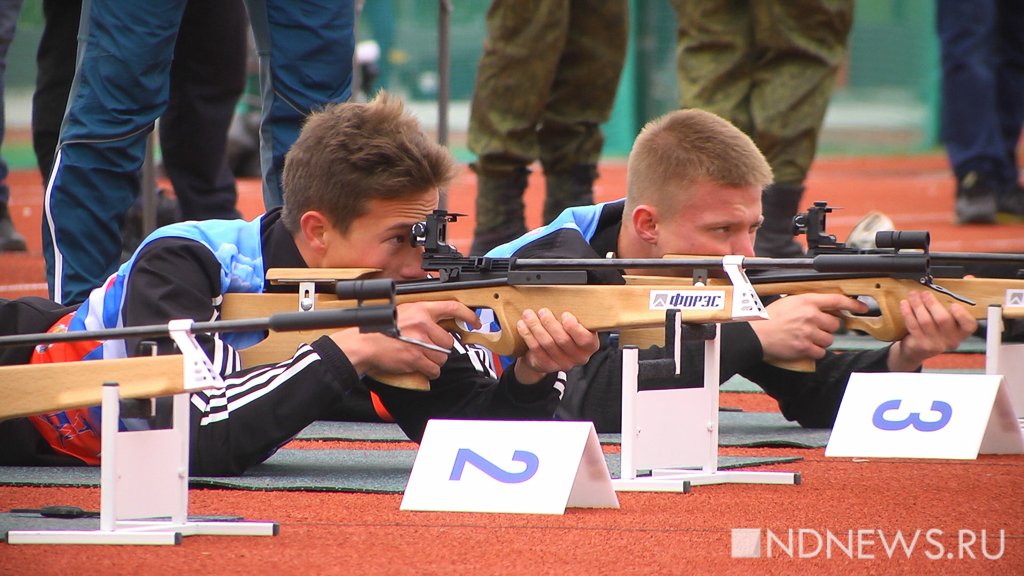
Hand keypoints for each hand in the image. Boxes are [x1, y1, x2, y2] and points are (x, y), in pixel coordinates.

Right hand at [330, 301, 480, 379]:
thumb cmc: (379, 330)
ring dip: (434, 360)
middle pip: (448, 341)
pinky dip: (430, 371)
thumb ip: (421, 315)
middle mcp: (423, 324)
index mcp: (421, 309)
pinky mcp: (416, 358)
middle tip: (426, 348)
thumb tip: (439, 322)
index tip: (475, 321)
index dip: (468, 315)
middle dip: (440, 348)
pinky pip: (434, 368)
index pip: (452, 307)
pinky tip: (421, 367)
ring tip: (419, 357)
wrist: (364, 345)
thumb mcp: (402, 313)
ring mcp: (420, 342)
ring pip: (442, 356)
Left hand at [512, 308, 599, 384]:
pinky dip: (528, 335)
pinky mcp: (547, 366)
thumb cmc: (565, 332)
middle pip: (563, 340)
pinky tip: (523, 326)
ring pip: (547, 343)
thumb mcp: (575, 324)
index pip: (585, 339)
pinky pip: (536, 349)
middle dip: (550, 323)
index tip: (565, 314)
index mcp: (590, 345)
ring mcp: (563, 364)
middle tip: (542, 311)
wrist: (550, 352)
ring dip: (536, 326)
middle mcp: (579, 357)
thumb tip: (564, 295)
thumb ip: (575, 316)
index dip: (574, 327)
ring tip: (528, 315)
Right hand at [754, 294, 869, 362]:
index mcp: (806, 301)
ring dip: (821, 340)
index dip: (853, 304)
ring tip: (807, 338)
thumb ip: (807, 303)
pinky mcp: (804, 347)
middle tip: (816, 328)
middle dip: (828, 327)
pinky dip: (815, 351)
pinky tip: (804, 347)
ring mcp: (808, 332)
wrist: (755, 334)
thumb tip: (825, 306)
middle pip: (835, 324)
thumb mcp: (788, 302)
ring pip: (829, 339)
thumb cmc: (768, 318)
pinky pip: (821, 352)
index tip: (862, 308)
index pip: (837, 300)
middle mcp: (810, 315)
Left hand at [887, 291, 976, 370]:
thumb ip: (960, 297)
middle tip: (925, 293)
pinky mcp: (921, 344)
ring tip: (913, 295)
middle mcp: (951, 340)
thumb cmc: (937, 328)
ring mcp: (936, 344)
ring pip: (926, 321)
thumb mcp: (950, 316)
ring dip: (918, 305)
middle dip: (932, 303)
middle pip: (943, 320)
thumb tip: (969, 279)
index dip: (962, 315)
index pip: (969, 325)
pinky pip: (913, 325)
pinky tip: (905, 304)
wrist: (918, 349)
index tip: (954, 305)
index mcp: (962, 331)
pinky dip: (908, 313)